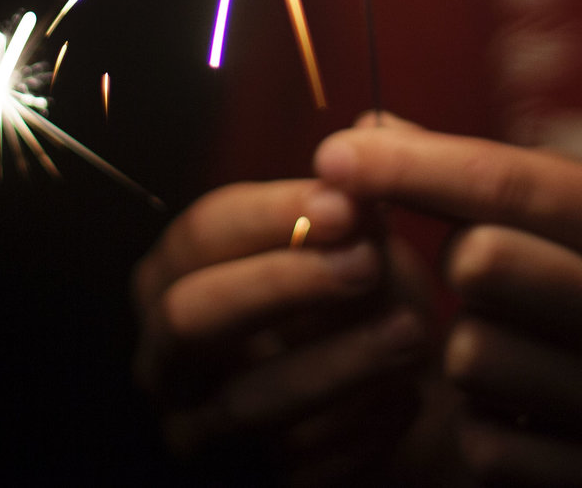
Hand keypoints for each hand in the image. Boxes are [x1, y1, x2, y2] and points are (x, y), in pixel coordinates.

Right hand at [132, 177, 433, 484]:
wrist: (408, 388)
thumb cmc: (366, 295)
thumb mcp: (364, 231)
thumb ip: (363, 182)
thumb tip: (371, 128)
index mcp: (180, 272)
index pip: (201, 233)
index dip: (271, 215)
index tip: (346, 204)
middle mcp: (169, 354)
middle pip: (194, 316)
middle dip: (283, 286)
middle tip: (366, 265)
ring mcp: (201, 429)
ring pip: (247, 403)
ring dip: (338, 363)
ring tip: (412, 331)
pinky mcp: (251, 485)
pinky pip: (295, 466)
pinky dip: (358, 431)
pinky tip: (409, 399)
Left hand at [316, 127, 581, 486]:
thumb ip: (479, 169)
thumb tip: (362, 135)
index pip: (502, 182)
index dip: (406, 167)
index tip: (333, 157)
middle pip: (481, 265)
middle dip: (459, 262)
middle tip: (489, 269)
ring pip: (473, 358)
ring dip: (466, 345)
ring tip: (513, 336)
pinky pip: (486, 447)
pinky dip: (481, 421)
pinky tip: (521, 400)